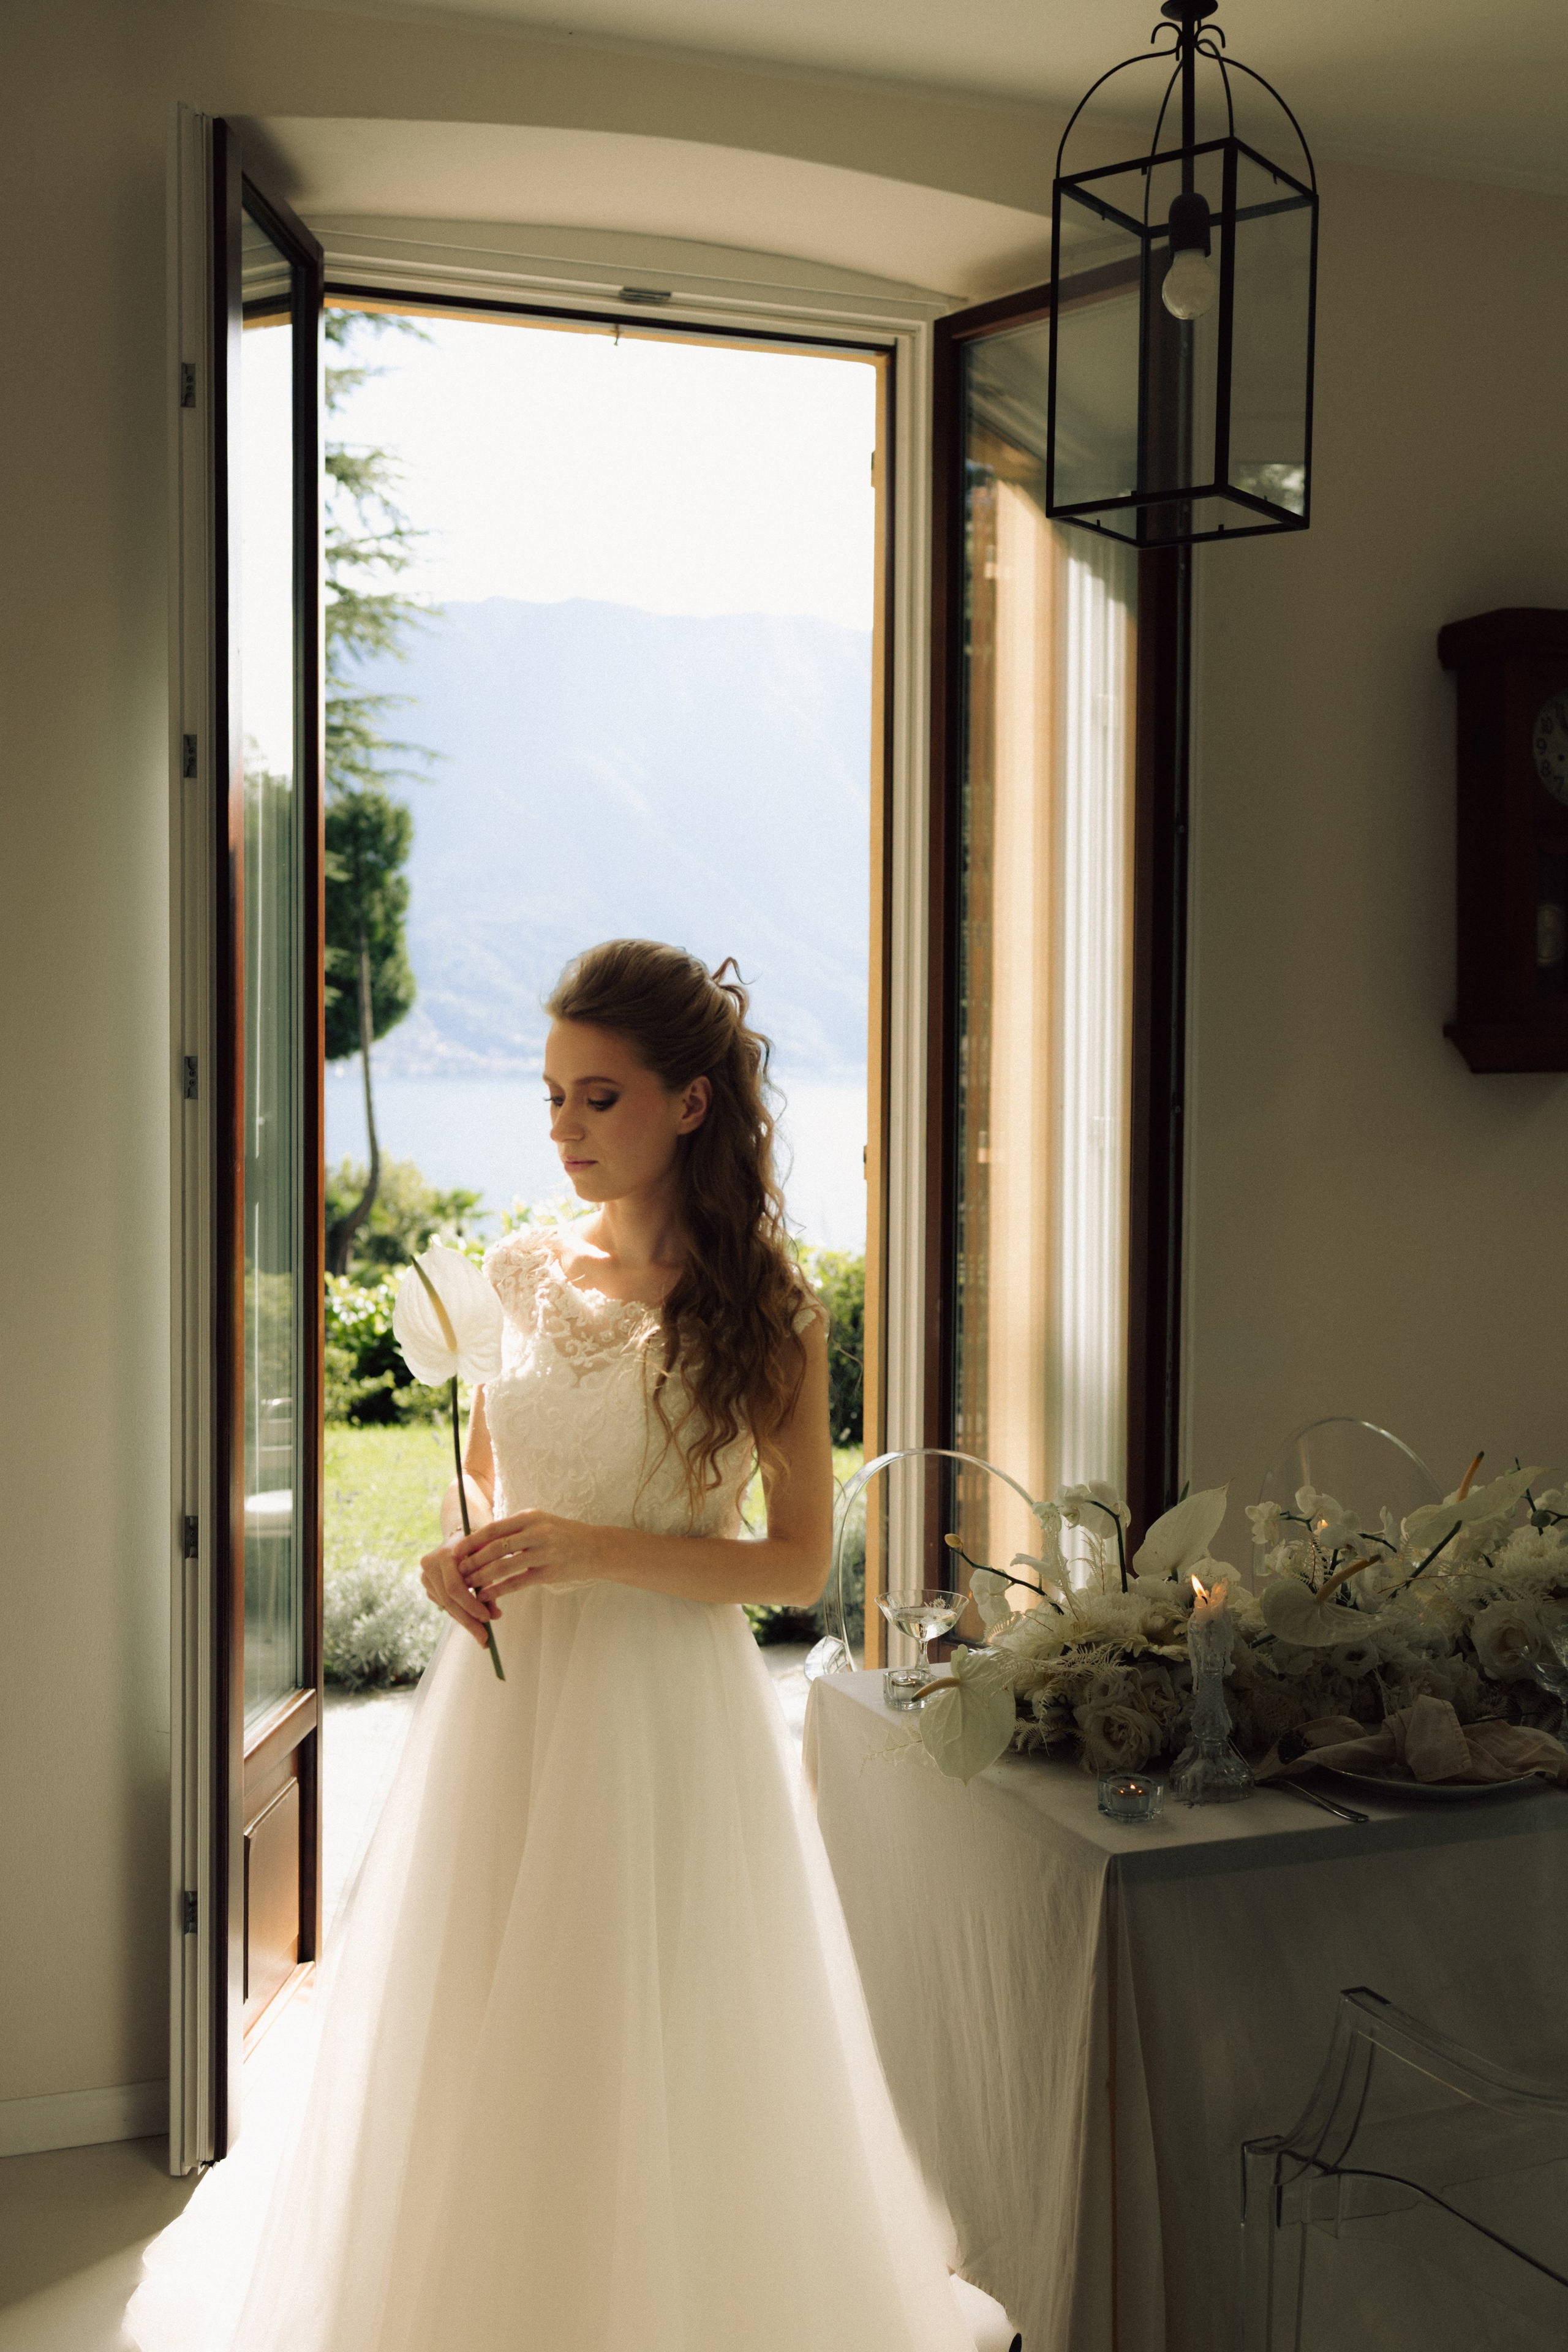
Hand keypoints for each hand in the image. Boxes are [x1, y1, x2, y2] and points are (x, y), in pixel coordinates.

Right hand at [420, 1535, 498, 1649]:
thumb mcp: (488, 1563)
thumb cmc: (480, 1548)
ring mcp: (425, 1575)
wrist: (461, 1536)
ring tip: (482, 1635)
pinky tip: (471, 1621)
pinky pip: (444, 1604)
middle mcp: (430, 1564)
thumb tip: (495, 1617)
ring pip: (446, 1605)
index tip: (488, 1619)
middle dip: (468, 1621)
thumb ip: (491, 1587)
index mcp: (445, 1554)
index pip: (455, 1587)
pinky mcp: (426, 1584)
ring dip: (464, 1621)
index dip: (471, 1605)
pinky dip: (458, 1614)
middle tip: (484, 1639)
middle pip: (448, 1600)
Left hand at [454, 1511, 607, 1601]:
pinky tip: (486, 1595)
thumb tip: (482, 1542)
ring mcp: (544, 1552)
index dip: (472, 1541)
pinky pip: (517, 1582)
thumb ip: (516, 1529)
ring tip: (468, 1585)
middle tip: (458, 1571)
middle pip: (495, 1548)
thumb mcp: (541, 1522)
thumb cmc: (563, 1535)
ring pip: (504, 1566)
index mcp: (531, 1516)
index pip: (494, 1528)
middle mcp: (536, 1532)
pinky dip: (498, 1589)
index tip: (456, 1551)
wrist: (597, 1548)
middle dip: (473, 1561)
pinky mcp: (549, 1572)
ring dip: (482, 1577)